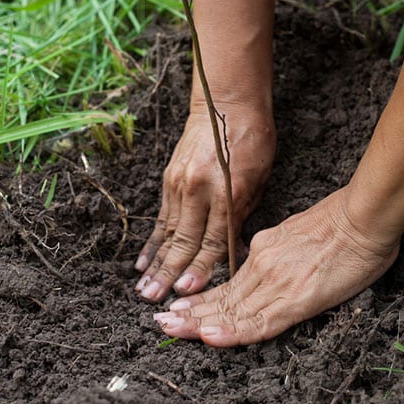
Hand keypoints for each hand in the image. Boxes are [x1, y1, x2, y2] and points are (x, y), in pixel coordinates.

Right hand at [135, 107, 274, 301]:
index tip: (189, 292)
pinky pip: (160, 217)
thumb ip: (243, 215)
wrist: (226, 102)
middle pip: (185, 241)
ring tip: (143, 289)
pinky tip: (143, 261)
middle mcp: (199, 189)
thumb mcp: (260, 178)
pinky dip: (152, 241)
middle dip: (170, 274)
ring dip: (156, 263)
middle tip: (155, 300)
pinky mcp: (169, 179)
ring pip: (168, 232)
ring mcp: (180, 184)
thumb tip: (233, 250)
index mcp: (227, 191)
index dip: (202, 269)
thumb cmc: (253, 139)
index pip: (215, 240)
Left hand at [152, 187, 400, 346]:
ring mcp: (276, 281)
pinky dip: (233, 332)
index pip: (228, 284)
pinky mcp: (295, 297)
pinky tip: (211, 337)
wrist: (364, 218)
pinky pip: (259, 321)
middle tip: (161, 323)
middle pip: (222, 298)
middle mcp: (263, 265)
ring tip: (171, 331)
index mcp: (265, 250)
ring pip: (232, 310)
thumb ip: (278, 248)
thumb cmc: (341, 224)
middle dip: (189, 314)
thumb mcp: (297, 232)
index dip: (202, 300)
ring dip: (199, 324)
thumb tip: (267, 261)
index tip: (179, 308)